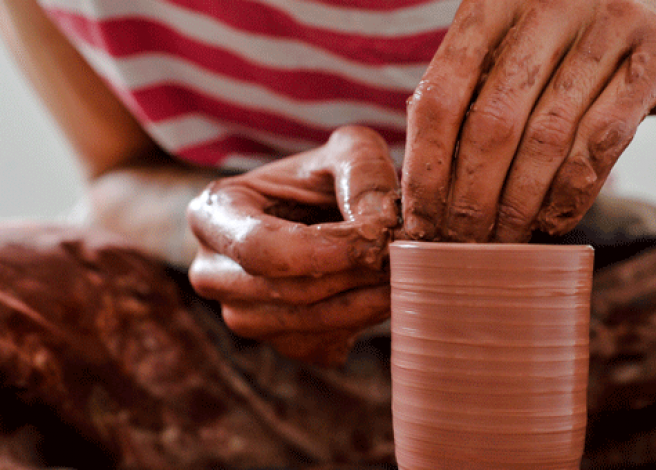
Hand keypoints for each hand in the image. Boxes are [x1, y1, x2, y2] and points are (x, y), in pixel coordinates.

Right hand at [186, 127, 399, 365]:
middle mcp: (212, 272)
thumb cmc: (328, 176)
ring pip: (303, 325)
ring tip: (402, 275)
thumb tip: (378, 226)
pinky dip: (356, 325)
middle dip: (351, 277)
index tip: (375, 241)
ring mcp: (240, 313)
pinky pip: (317, 347)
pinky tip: (379, 294)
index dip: (322, 251)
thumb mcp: (349, 151)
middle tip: (403, 258)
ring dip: (362, 304)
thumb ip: (364, 174)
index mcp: (212, 213)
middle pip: (284, 292)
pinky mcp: (275, 341)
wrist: (321, 212)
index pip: (258, 247)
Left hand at [402, 0, 655, 241]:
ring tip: (505, 240)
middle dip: (472, 198)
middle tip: (463, 241)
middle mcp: (550, 1)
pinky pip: (601, 143)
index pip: (441, 95)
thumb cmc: (565, 65)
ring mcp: (610, 20)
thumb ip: (465, 106)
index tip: (421, 221)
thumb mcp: (509, 66)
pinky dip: (570, 194)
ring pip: (547, 137)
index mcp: (494, 2)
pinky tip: (552, 223)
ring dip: (519, 204)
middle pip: (493, 122)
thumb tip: (418, 197)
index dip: (425, 167)